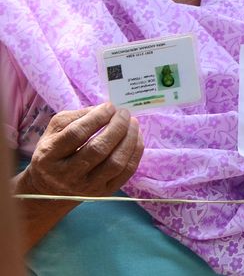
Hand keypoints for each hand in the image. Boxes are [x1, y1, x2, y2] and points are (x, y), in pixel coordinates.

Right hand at [20, 103, 142, 198]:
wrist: (50, 190)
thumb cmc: (54, 153)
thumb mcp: (54, 132)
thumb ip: (76, 117)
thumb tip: (105, 109)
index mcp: (49, 156)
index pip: (76, 134)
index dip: (96, 118)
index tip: (110, 107)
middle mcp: (67, 175)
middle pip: (98, 149)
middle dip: (116, 127)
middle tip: (124, 113)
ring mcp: (86, 187)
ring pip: (115, 163)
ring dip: (130, 139)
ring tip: (133, 123)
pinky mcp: (103, 193)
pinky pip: (126, 173)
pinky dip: (135, 153)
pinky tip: (136, 138)